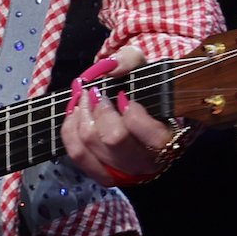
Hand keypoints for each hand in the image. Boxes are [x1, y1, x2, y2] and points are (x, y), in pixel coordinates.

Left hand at [58, 47, 172, 185]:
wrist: (143, 111)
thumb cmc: (146, 91)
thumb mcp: (144, 67)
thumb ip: (130, 60)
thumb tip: (111, 68)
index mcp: (167, 139)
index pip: (146, 131)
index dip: (130, 110)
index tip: (123, 94)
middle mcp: (147, 162)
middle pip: (113, 139)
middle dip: (99, 109)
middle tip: (96, 92)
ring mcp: (124, 173)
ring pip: (91, 146)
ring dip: (81, 116)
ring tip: (84, 98)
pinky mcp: (103, 175)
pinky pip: (77, 154)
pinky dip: (70, 130)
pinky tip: (75, 113)